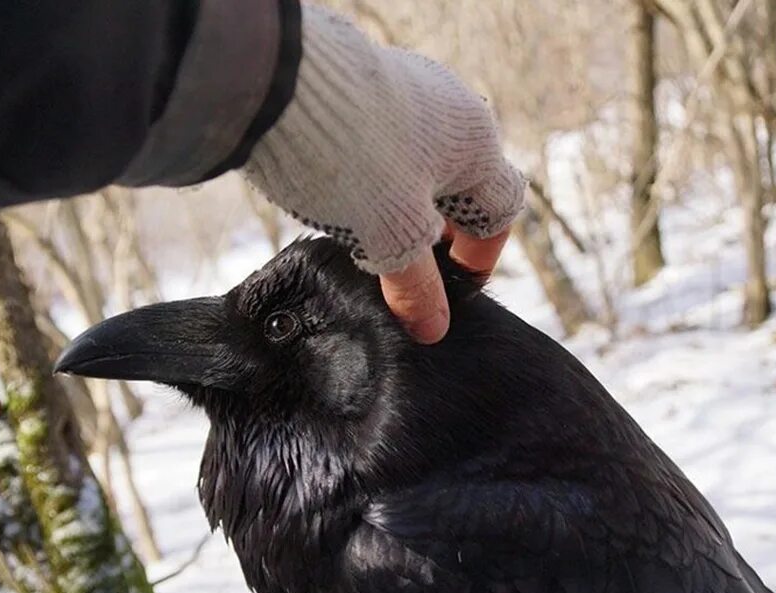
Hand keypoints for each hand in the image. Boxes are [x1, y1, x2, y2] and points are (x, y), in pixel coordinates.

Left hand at [243, 5, 523, 342]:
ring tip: (359, 240)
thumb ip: (415, 285)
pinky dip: (369, 179)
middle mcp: (451, 110)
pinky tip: (334, 197)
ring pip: (416, 166)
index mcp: (477, 146)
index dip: (477, 261)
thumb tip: (433, 329)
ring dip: (397, 209)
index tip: (447, 294)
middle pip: (457, 188)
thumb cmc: (352, 156)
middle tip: (397, 273)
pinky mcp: (362, 85)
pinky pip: (380, 144)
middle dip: (432, 238)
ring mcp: (407, 90)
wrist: (277, 80)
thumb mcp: (390, 234)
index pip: (498, 214)